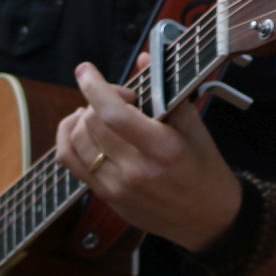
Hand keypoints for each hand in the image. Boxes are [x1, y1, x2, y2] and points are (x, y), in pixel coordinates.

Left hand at [55, 61, 242, 251]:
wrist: (207, 218)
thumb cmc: (206, 168)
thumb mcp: (196, 129)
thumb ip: (168, 93)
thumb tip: (145, 56)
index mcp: (164, 149)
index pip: (114, 114)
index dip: (95, 87)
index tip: (86, 69)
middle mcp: (135, 170)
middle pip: (91, 124)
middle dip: (96, 99)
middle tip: (117, 96)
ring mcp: (116, 187)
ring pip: (75, 141)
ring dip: (80, 118)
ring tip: (95, 110)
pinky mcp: (105, 197)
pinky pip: (70, 162)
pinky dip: (68, 138)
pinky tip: (80, 128)